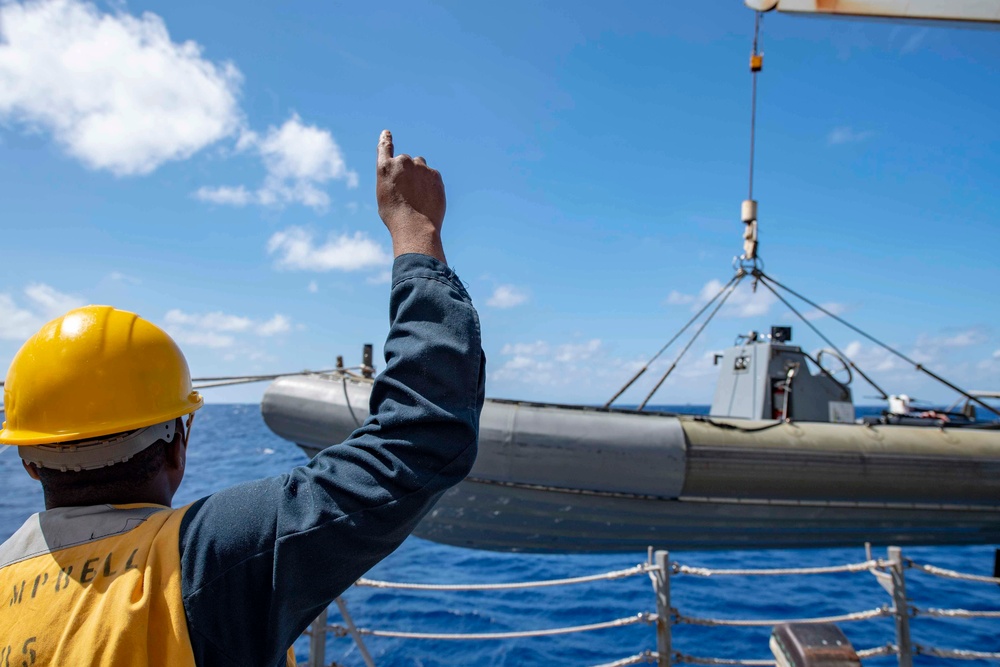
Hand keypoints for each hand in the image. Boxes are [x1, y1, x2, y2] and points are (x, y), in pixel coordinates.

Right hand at [376, 130, 446, 262]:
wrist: (415, 226)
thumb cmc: (395, 217)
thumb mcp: (385, 196)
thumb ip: (392, 181)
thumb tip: (402, 179)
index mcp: (385, 167)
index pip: (384, 147)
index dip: (385, 140)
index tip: (387, 133)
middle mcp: (403, 162)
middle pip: (407, 162)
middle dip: (408, 173)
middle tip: (408, 193)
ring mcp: (421, 167)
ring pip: (421, 168)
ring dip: (420, 176)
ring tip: (418, 198)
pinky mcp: (436, 175)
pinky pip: (432, 177)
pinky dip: (430, 185)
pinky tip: (427, 200)